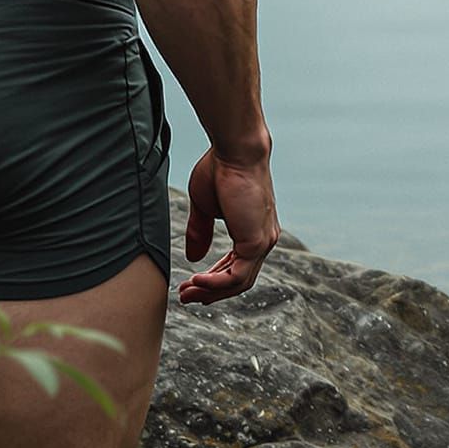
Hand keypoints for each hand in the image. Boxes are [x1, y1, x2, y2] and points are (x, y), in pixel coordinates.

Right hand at [179, 145, 278, 303]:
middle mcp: (262, 240)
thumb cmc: (220, 169)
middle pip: (238, 280)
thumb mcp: (204, 207)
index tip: (191, 285)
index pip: (235, 266)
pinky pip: (236, 276)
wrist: (235, 151)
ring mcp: (262, 242)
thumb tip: (193, 256)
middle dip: (210, 292)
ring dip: (210, 292)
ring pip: (238, 283)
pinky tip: (196, 281)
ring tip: (186, 293)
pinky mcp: (257, 242)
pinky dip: (215, 283)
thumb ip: (200, 232)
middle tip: (186, 296)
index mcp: (252, 231)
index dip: (213, 279)